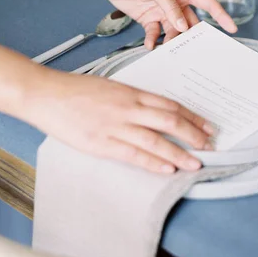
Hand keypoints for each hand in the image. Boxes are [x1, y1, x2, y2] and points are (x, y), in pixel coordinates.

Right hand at [26, 67, 213, 173]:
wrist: (48, 95)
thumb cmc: (77, 90)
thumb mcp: (111, 87)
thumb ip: (132, 98)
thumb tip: (152, 109)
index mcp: (131, 92)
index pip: (169, 104)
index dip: (191, 116)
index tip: (206, 125)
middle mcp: (129, 108)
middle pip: (170, 120)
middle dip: (193, 134)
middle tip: (209, 144)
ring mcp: (116, 126)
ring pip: (156, 140)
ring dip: (179, 152)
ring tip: (195, 162)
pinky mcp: (102, 143)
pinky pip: (134, 154)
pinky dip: (153, 162)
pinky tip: (167, 168)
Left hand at [97, 0, 236, 48]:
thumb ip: (169, 6)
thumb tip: (182, 26)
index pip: (206, 2)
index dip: (220, 15)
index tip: (231, 28)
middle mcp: (174, 2)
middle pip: (190, 22)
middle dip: (192, 35)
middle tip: (194, 49)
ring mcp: (161, 12)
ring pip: (173, 31)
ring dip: (171, 41)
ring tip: (167, 49)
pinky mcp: (148, 19)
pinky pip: (155, 34)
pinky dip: (154, 41)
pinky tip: (150, 45)